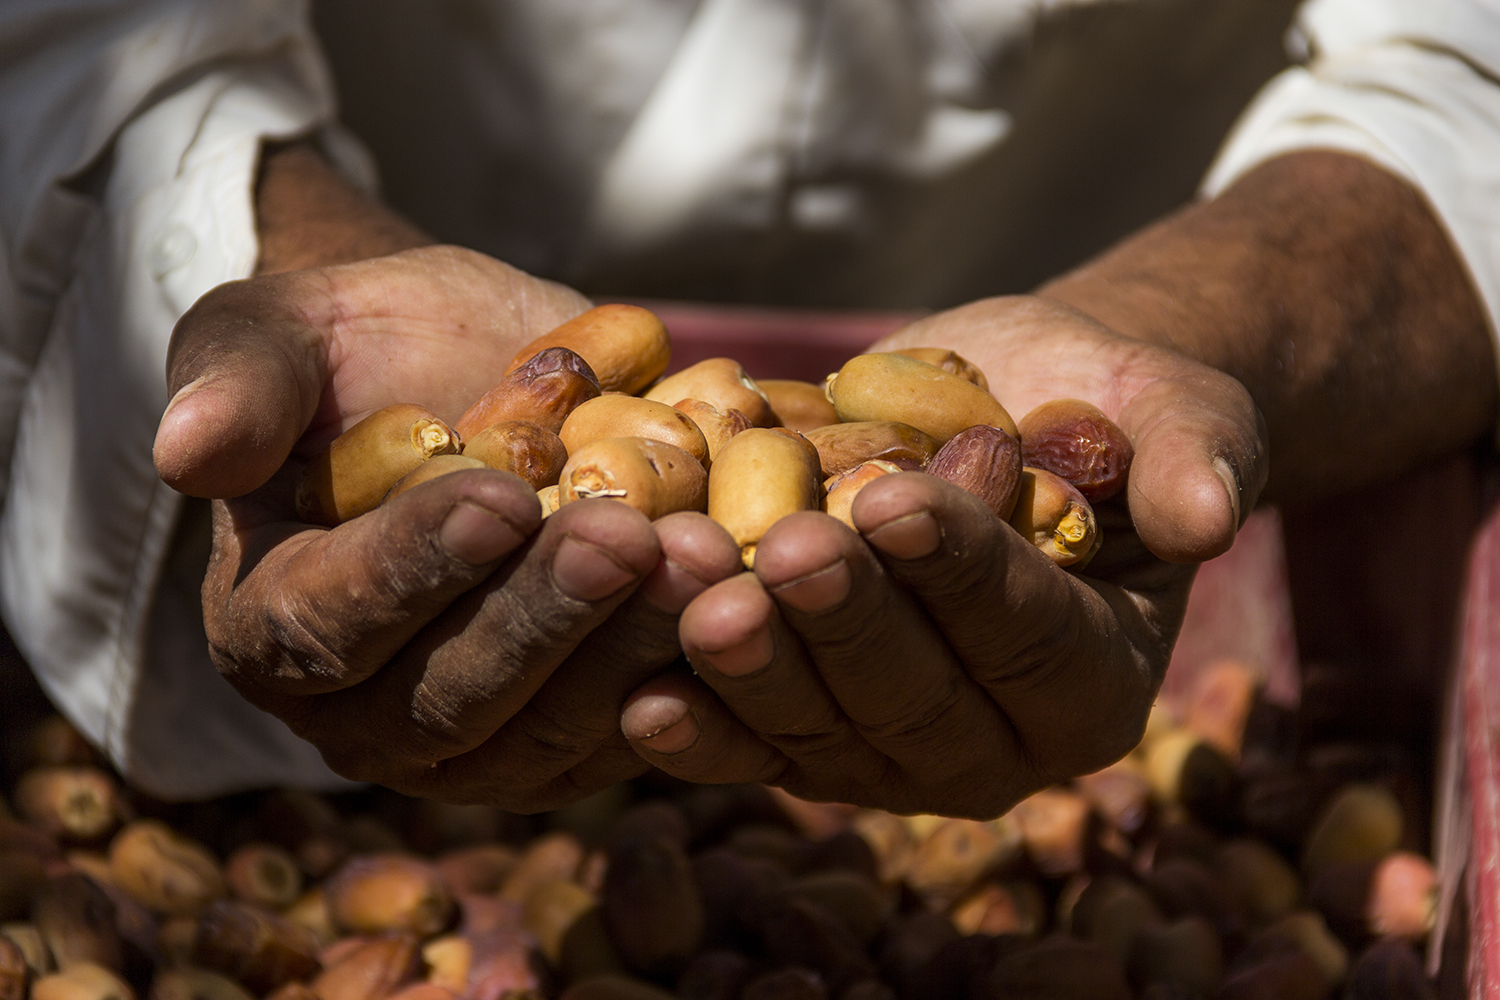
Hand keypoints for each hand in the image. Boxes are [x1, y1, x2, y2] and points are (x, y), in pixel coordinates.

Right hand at [153, 246, 740, 808]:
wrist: (474, 371)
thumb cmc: (363, 349)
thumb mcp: (284, 332)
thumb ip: (238, 381)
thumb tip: (184, 450)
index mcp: (274, 626)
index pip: (328, 624)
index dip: (413, 568)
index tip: (498, 495)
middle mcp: (370, 713)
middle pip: (455, 699)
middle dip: (546, 617)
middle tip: (628, 536)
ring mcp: (484, 740)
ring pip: (556, 729)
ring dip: (636, 651)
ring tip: (711, 561)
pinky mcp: (581, 738)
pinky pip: (641, 729)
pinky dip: (701, 673)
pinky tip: (755, 601)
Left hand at [619, 296, 1266, 817]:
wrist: (1003, 413)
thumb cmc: (1101, 409)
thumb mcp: (1177, 410)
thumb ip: (1200, 455)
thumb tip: (1210, 512)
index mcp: (1097, 680)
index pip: (1030, 633)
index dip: (965, 572)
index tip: (895, 498)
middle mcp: (995, 743)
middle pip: (915, 700)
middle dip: (844, 626)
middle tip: (781, 555)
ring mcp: (892, 753)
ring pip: (820, 730)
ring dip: (751, 670)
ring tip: (691, 595)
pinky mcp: (808, 731)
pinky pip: (749, 742)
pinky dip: (695, 722)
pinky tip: (638, 689)